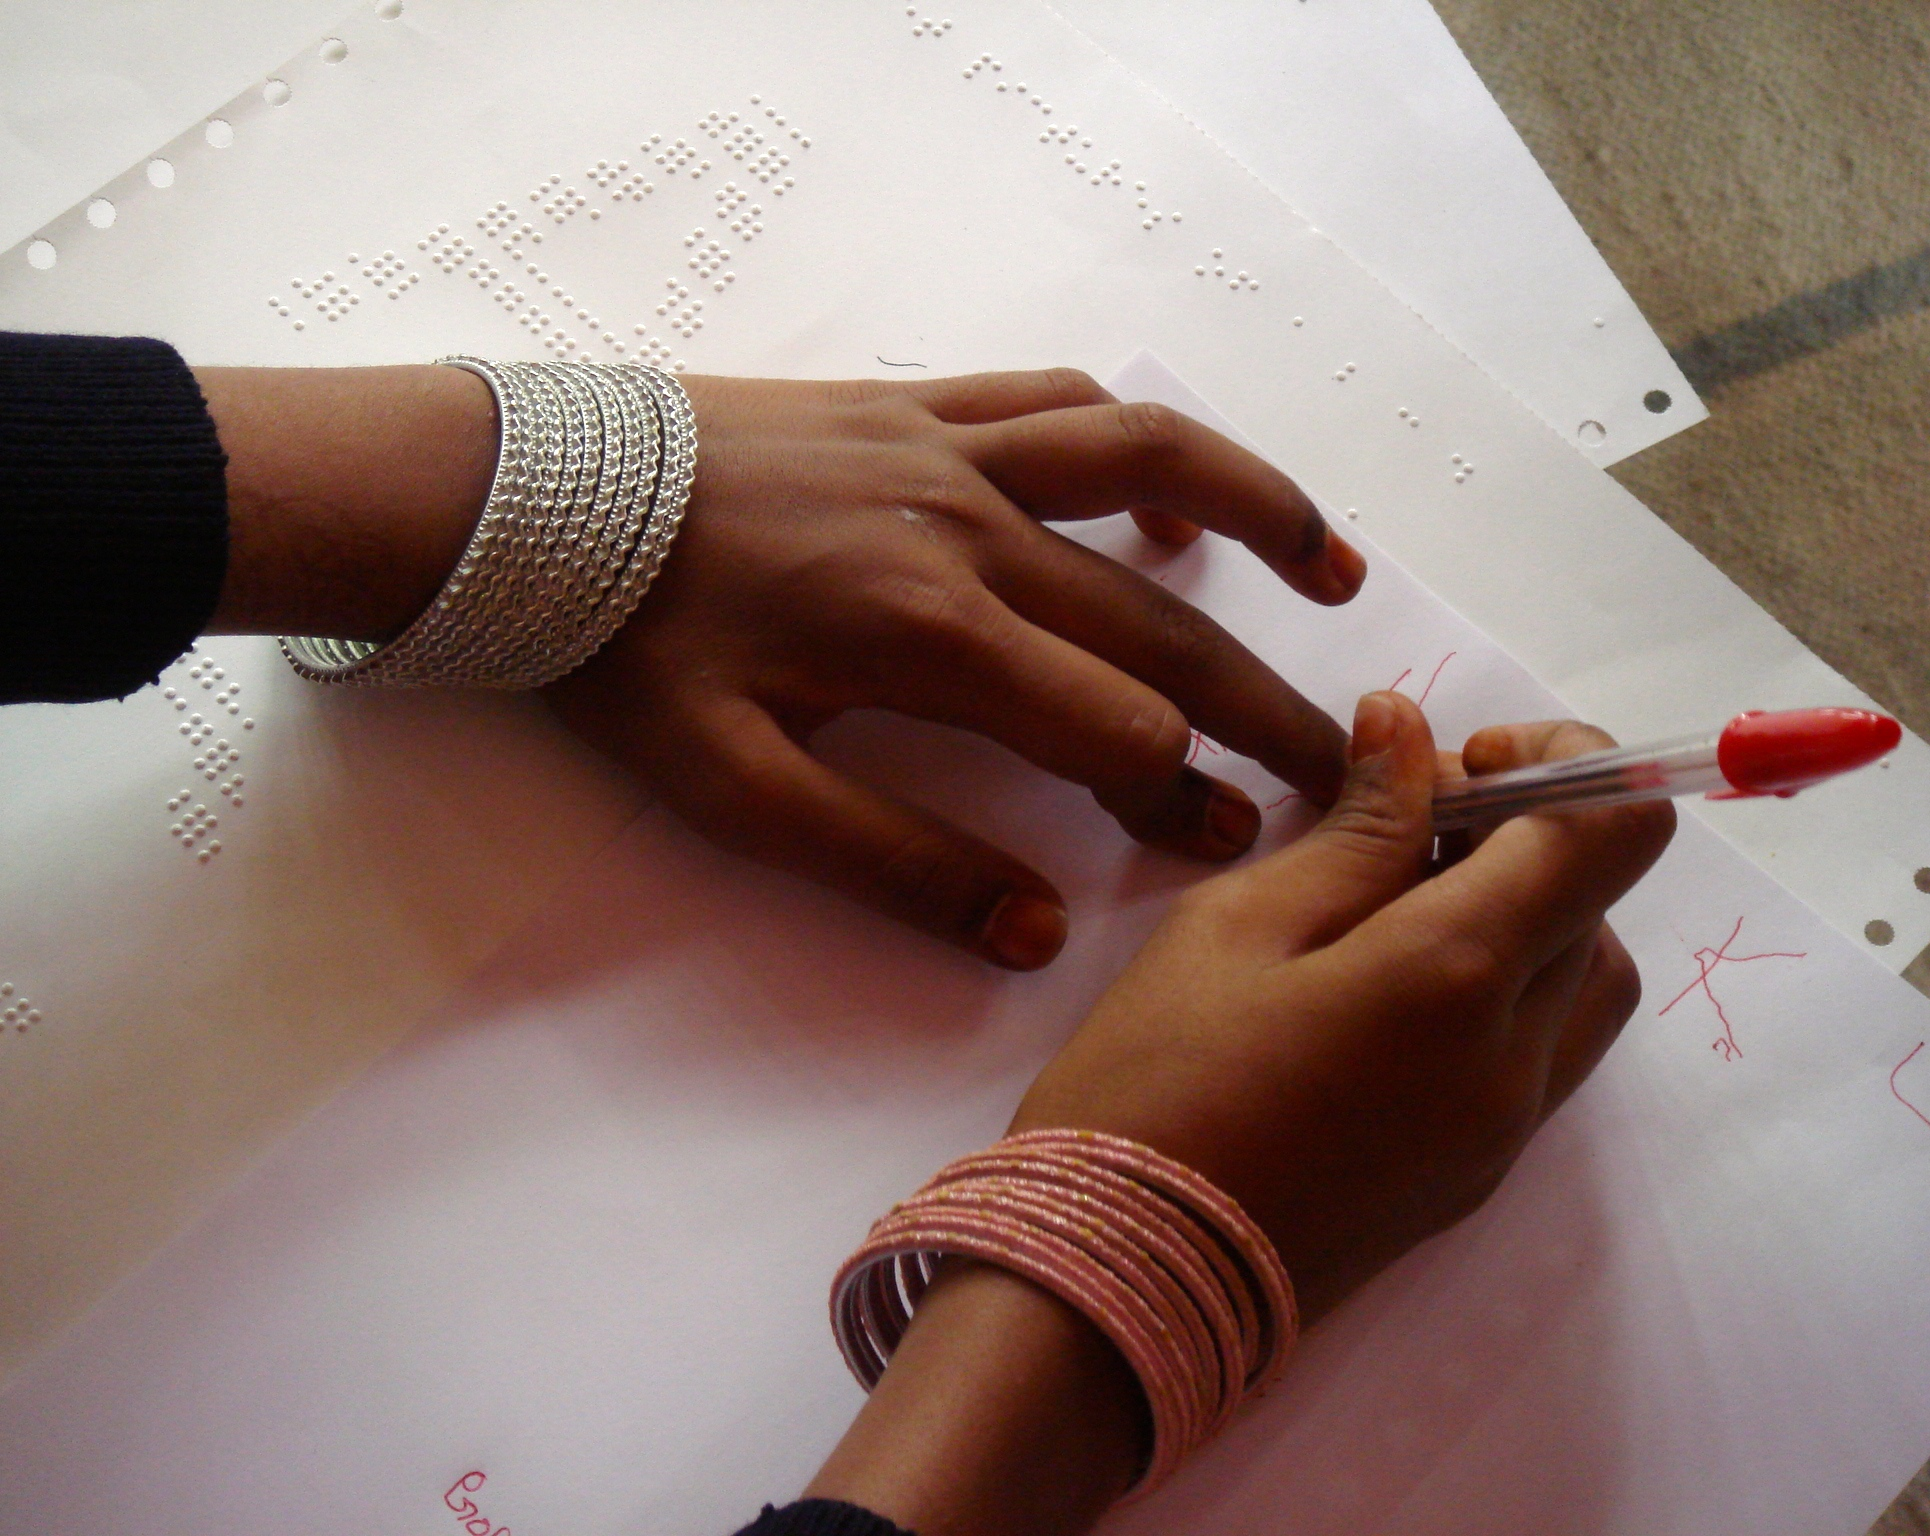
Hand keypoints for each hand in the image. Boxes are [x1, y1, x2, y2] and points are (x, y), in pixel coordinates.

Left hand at [547, 369, 1363, 968]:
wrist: (533, 502)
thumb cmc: (627, 654)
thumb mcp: (733, 790)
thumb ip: (890, 864)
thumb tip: (1029, 934)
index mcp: (931, 635)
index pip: (1111, 724)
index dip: (1180, 795)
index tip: (1230, 846)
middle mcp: (971, 527)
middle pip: (1158, 621)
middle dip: (1256, 703)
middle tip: (1335, 763)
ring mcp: (952, 449)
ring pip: (1148, 465)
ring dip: (1258, 513)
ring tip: (1334, 573)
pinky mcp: (919, 402)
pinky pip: (1061, 402)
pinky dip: (1141, 443)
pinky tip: (1174, 491)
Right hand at [807, 695, 1673, 1535]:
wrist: (1121, 1281)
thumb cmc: (1153, 1084)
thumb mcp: (1236, 925)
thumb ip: (1353, 829)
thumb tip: (1412, 733)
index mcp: (1456, 975)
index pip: (1609, 837)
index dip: (1565, 765)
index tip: (1464, 760)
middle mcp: (1512, 1058)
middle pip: (1601, 907)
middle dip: (1532, 836)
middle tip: (1412, 821)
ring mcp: (1504, 1132)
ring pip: (1584, 987)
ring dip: (1534, 918)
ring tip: (1404, 904)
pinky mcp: (1476, 1179)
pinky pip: (1540, 1056)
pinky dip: (1507, 991)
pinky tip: (1394, 984)